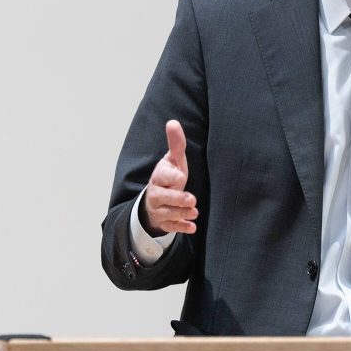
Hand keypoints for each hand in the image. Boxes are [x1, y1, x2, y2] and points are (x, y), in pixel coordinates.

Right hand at [140, 120, 198, 234]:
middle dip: (177, 199)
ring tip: (195, 212)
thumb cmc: (169, 176)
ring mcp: (158, 209)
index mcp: (159, 177)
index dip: (171, 177)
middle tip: (192, 199)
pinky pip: (170, 227)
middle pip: (163, 198)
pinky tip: (192, 227)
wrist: (157, 198)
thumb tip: (173, 122)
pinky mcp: (164, 222)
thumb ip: (176, 144)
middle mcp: (156, 194)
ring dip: (181, 214)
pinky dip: (181, 228)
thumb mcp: (173, 160)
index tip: (180, 177)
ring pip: (167, 214)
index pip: (163, 177)